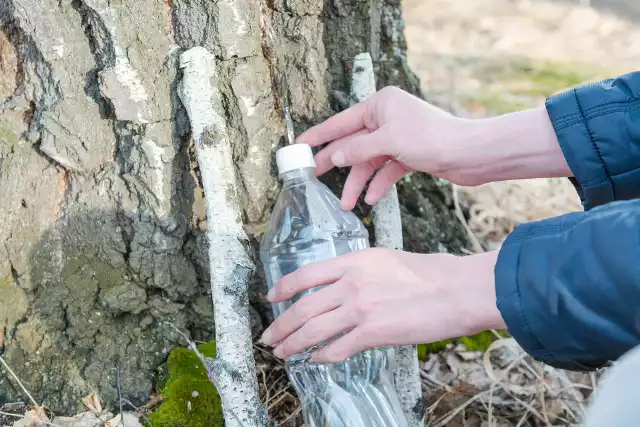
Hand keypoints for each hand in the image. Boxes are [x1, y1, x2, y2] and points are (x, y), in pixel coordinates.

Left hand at [260, 249, 505, 362]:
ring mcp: (360, 308)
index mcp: (353, 262)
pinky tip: (315, 360)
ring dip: (293, 344)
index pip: (305, 275)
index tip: (272, 298)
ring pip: (313, 330)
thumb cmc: (429, 274)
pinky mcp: (373, 332)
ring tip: (282, 352)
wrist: (456, 290)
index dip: (283, 288)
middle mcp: (350, 283)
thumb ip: (359, 272)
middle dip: (281, 325)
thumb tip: (341, 287)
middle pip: (302, 307)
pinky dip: (321, 356)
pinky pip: (336, 348)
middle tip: (269, 337)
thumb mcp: (386, 260)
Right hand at [297, 86, 570, 209]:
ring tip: (346, 205)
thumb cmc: (432, 138)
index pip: (341, 122)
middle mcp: (387, 118)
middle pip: (353, 143)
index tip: (299, 145)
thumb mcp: (389, 142)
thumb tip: (335, 155)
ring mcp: (398, 138)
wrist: (471, 154)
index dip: (319, 135)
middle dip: (337, 163)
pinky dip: (377, 184)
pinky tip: (369, 199)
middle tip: (315, 179)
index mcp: (380, 105)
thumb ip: (358, 148)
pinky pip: (385, 170)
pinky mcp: (409, 155)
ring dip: (357, 182)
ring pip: (368, 161)